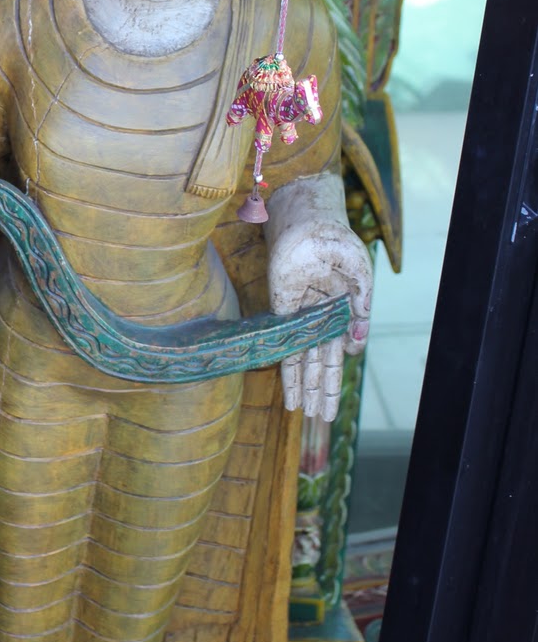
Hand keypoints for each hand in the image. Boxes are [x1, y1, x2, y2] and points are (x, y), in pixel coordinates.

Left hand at [267, 197, 371, 422]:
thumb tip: (356, 347)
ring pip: (302, 360)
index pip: (334, 356)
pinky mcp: (282, 309)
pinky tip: (287, 388)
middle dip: (319, 393)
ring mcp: (299, 316)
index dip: (333, 382)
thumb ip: (360, 311)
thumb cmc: (336, 243)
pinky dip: (287, 368)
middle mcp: (316, 320)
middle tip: (319, 419)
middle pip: (318, 364)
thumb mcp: (359, 277)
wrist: (311, 222)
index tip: (331, 408)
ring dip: (303, 387)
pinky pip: (286, 345)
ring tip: (302, 412)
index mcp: (337, 313)